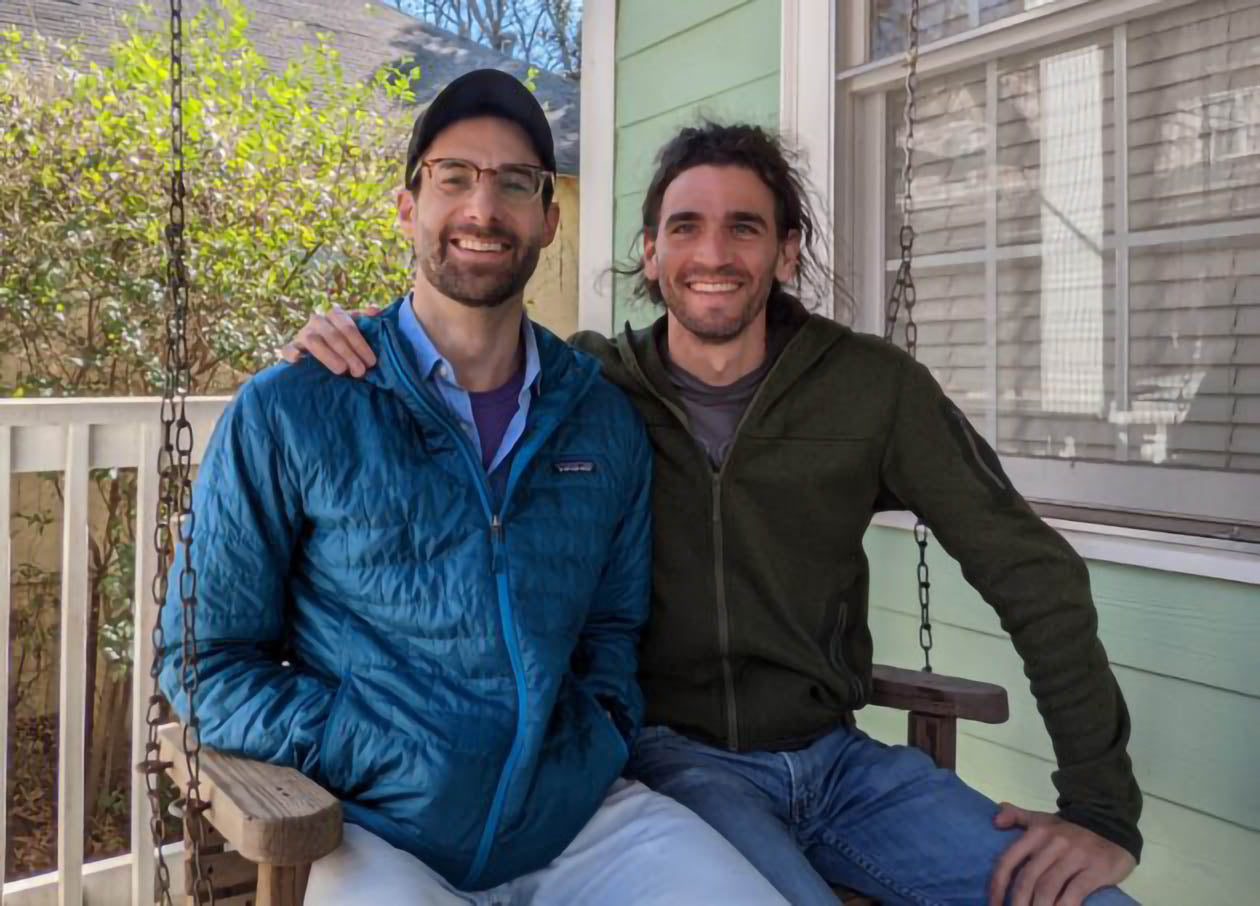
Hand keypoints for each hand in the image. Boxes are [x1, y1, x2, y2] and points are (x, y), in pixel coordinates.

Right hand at [275, 303, 381, 376]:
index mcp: (335, 314)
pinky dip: (292, 353)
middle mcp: (318, 321)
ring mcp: (303, 333)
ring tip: (342, 370)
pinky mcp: (290, 347)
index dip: (360, 344)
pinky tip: (299, 360)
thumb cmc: (346, 343)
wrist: (321, 352)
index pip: (348, 326)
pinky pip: (288, 348)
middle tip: (360, 372)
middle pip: (333, 335)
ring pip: (314, 341)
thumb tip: (376, 310)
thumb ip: (367, 321)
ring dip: (329, 356)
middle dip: (348, 354)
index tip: (371, 362)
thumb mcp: (357, 331)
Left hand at [989, 803, 1135, 905]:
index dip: (997, 885)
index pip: (1009, 859)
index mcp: (1037, 832)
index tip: (992, 904)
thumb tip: (994, 820)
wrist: (1113, 824)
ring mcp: (1075, 856)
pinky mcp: (1096, 870)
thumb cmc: (1071, 829)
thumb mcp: (1043, 819)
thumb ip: (1018, 817)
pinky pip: (1074, 893)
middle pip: (1027, 879)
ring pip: (1048, 888)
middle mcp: (1053, 843)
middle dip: (1016, 903)